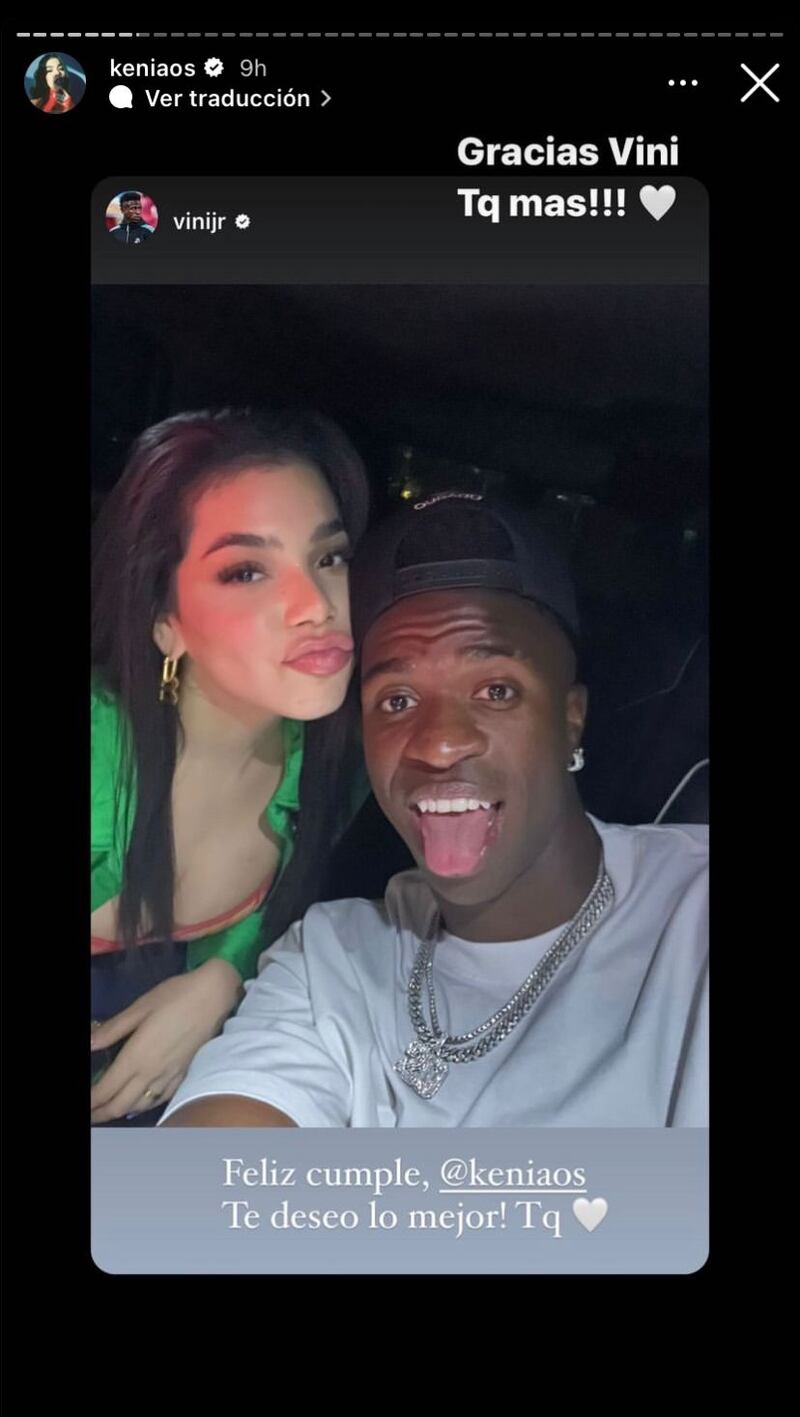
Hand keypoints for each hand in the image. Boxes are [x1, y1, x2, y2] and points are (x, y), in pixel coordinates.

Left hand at [90, 958, 241, 1123]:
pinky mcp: (184, 1075)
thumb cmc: (176, 996)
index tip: (84, 1104)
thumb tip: (89, 1044)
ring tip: (107, 1111)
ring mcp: (169, 1077)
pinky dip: (142, 1107)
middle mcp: (151, 1073)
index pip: (106, 1090)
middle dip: (100, 1113)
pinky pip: (159, 1100)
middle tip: (90, 1114)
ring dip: (119, 1111)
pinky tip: (138, 1104)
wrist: (216, 996)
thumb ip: (113, 1029)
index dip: (91, 1101)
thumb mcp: (140, 1006)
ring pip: (139, 1107)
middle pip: (120, 1105)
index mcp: (137, 1056)